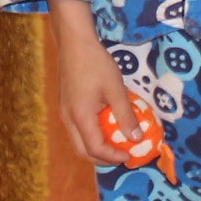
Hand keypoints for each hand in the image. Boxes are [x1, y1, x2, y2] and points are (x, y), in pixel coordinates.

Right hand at [49, 0, 138, 166]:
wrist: (74, 42)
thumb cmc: (95, 63)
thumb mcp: (115, 89)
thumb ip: (125, 115)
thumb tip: (136, 138)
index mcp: (80, 116)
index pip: (95, 148)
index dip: (113, 157)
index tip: (130, 156)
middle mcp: (68, 118)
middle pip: (82, 151)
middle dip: (102, 158)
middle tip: (122, 156)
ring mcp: (64, 112)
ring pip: (78, 141)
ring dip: (96, 147)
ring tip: (115, 144)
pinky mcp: (65, 104)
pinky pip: (77, 129)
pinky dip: (91, 135)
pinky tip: (105, 126)